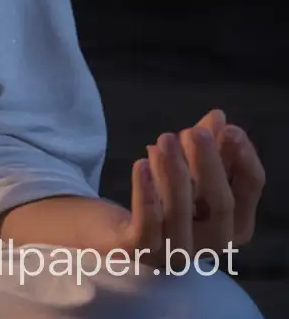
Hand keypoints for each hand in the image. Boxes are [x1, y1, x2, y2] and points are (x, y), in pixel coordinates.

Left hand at [113, 108, 264, 268]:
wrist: (119, 229)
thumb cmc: (166, 195)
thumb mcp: (189, 168)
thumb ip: (206, 146)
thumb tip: (219, 118)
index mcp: (234, 222)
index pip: (250, 188)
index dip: (244, 158)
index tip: (231, 129)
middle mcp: (211, 243)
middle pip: (222, 205)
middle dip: (210, 165)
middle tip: (196, 132)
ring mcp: (176, 252)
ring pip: (181, 215)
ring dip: (174, 173)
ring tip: (164, 140)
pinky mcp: (141, 251)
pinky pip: (147, 228)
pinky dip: (145, 195)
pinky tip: (141, 165)